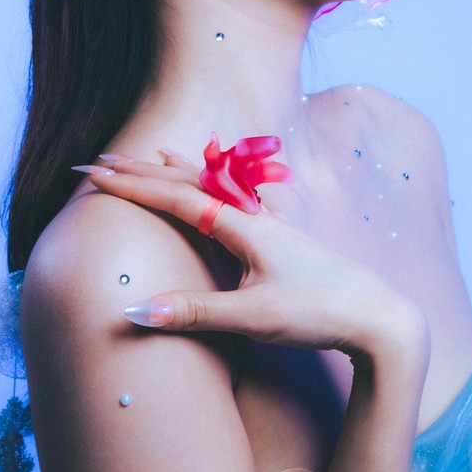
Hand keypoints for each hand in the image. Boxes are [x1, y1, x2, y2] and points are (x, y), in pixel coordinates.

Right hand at [87, 152, 427, 364]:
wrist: (377, 318)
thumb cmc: (317, 314)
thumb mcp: (252, 317)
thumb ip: (193, 312)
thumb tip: (134, 309)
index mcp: (244, 227)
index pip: (176, 198)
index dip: (133, 186)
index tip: (93, 174)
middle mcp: (256, 217)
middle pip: (190, 183)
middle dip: (145, 172)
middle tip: (105, 158)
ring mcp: (272, 226)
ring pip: (217, 187)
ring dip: (183, 171)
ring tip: (160, 154)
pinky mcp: (285, 241)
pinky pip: (241, 201)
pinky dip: (221, 187)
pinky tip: (228, 186)